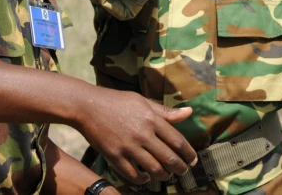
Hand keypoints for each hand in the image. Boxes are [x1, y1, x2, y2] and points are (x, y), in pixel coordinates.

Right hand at [75, 89, 196, 184]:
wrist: (88, 106)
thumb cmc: (117, 101)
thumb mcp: (143, 101)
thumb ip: (166, 112)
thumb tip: (189, 113)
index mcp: (151, 119)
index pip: (177, 141)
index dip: (188, 154)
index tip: (193, 160)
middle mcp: (142, 134)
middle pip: (169, 158)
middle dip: (180, 168)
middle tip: (183, 172)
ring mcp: (128, 146)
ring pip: (153, 169)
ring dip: (163, 176)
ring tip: (166, 175)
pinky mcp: (114, 156)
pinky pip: (133, 175)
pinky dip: (142, 179)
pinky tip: (146, 177)